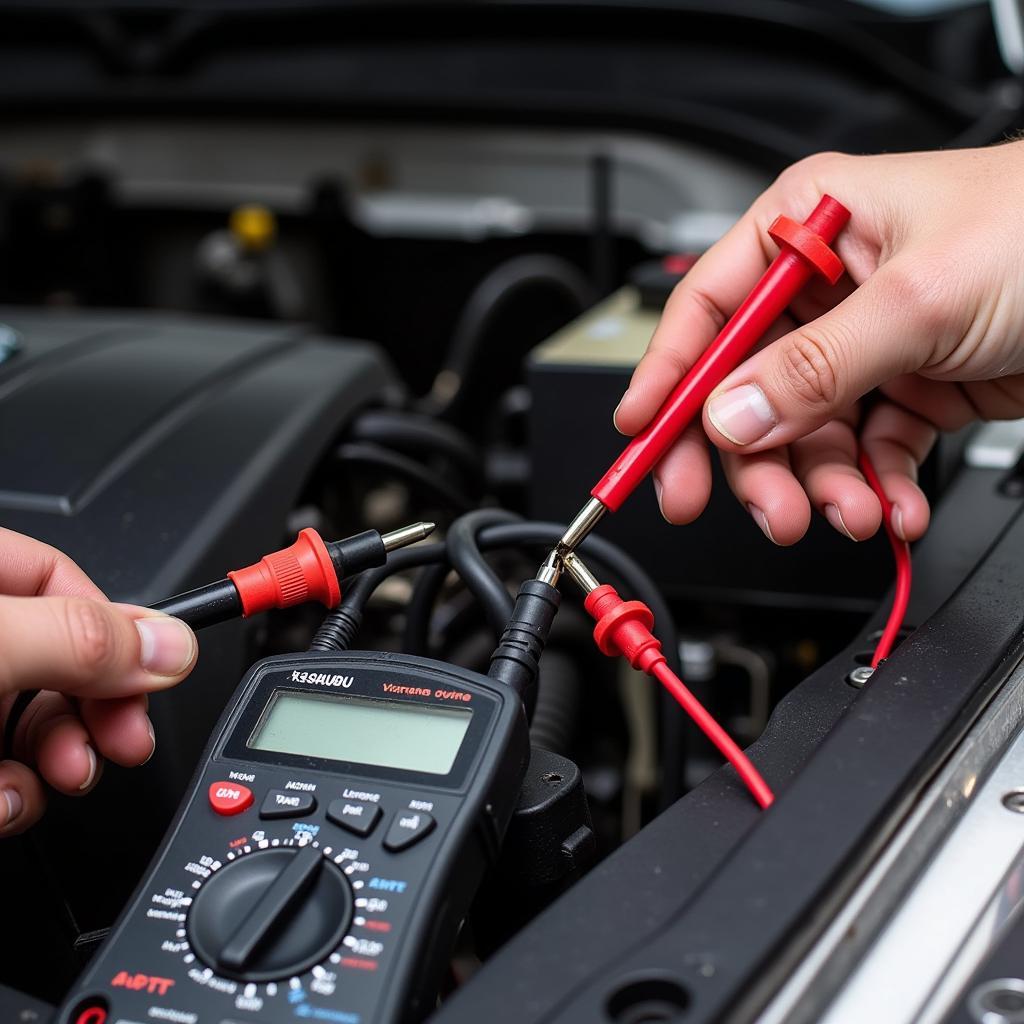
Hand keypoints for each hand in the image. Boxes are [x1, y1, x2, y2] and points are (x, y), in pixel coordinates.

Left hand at [0, 528, 196, 834]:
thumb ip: (80, 640)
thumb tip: (169, 646)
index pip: (62, 580)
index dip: (116, 630)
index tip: (151, 678)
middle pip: (59, 661)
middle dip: (95, 712)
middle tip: (120, 743)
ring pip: (29, 724)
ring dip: (55, 766)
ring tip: (54, 781)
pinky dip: (8, 799)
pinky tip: (1, 806)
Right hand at [615, 144, 1023, 544]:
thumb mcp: (918, 297)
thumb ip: (815, 365)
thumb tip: (732, 415)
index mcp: (808, 227)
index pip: (708, 310)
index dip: (668, 377)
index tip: (641, 438)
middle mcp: (828, 285)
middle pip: (751, 388)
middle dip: (756, 459)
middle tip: (759, 510)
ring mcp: (867, 342)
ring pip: (809, 433)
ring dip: (827, 486)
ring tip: (854, 515)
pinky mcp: (909, 387)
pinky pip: (868, 452)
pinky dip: (877, 488)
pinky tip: (891, 507)